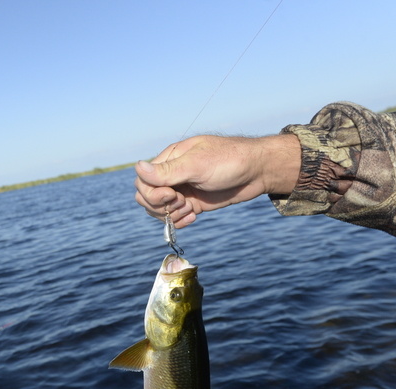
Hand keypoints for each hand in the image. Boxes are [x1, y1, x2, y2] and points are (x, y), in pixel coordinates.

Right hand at [134, 134, 300, 227]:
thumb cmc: (230, 160)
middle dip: (160, 205)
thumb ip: (167, 170)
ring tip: (191, 210)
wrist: (257, 172)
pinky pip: (174, 217)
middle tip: (183, 202)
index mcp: (169, 160)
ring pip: (158, 209)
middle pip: (146, 197)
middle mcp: (172, 175)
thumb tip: (137, 167)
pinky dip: (179, 222)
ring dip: (171, 214)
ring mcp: (182, 190)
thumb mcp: (197, 165)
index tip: (173, 194)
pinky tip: (195, 217)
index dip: (152, 193)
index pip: (142, 181)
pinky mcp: (193, 203)